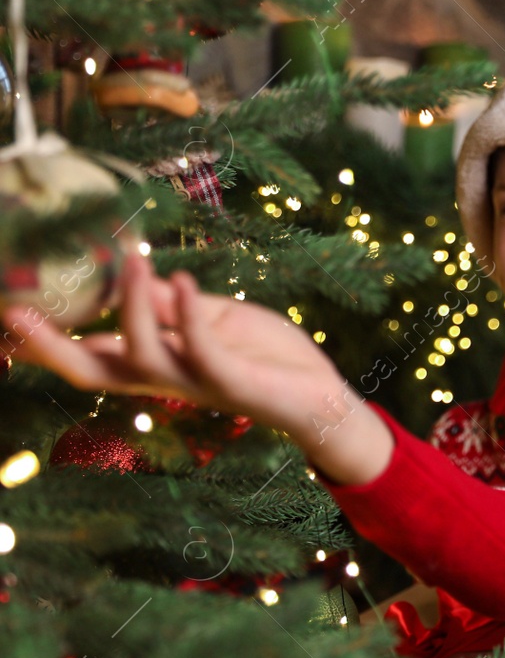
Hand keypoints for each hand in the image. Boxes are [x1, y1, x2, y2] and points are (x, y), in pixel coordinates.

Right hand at [2, 253, 393, 484]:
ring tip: (136, 261)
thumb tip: (128, 275)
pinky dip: (187, 315)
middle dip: (51, 347)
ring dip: (133, 307)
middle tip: (14, 313)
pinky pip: (202, 351)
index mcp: (151, 366)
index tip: (5, 313)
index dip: (42, 341)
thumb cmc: (261, 356)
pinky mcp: (233, 382)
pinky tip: (179, 279)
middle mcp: (163, 381)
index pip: (86, 357)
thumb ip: (169, 306)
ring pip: (142, 357)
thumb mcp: (209, 320)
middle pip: (92, 373)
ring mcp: (196, 384)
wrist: (321, 396)